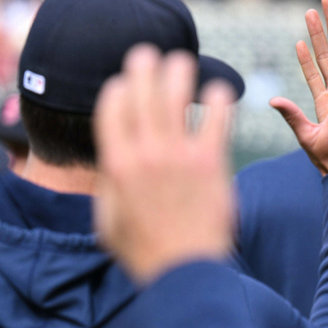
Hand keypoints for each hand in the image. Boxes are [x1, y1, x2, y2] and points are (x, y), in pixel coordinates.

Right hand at [93, 45, 235, 284]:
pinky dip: (218, 100)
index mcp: (116, 164)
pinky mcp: (211, 164)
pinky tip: (220, 90)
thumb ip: (107, 186)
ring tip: (182, 62)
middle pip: (142, 94)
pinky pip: (216, 120)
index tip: (123, 82)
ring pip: (178, 98)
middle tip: (149, 54)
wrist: (185, 272)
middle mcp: (145, 154)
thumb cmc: (145, 253)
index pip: (112, 108)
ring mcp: (179, 156)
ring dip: (179, 74)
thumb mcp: (106, 222)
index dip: (117, 89)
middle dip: (144, 68)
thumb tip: (111, 160)